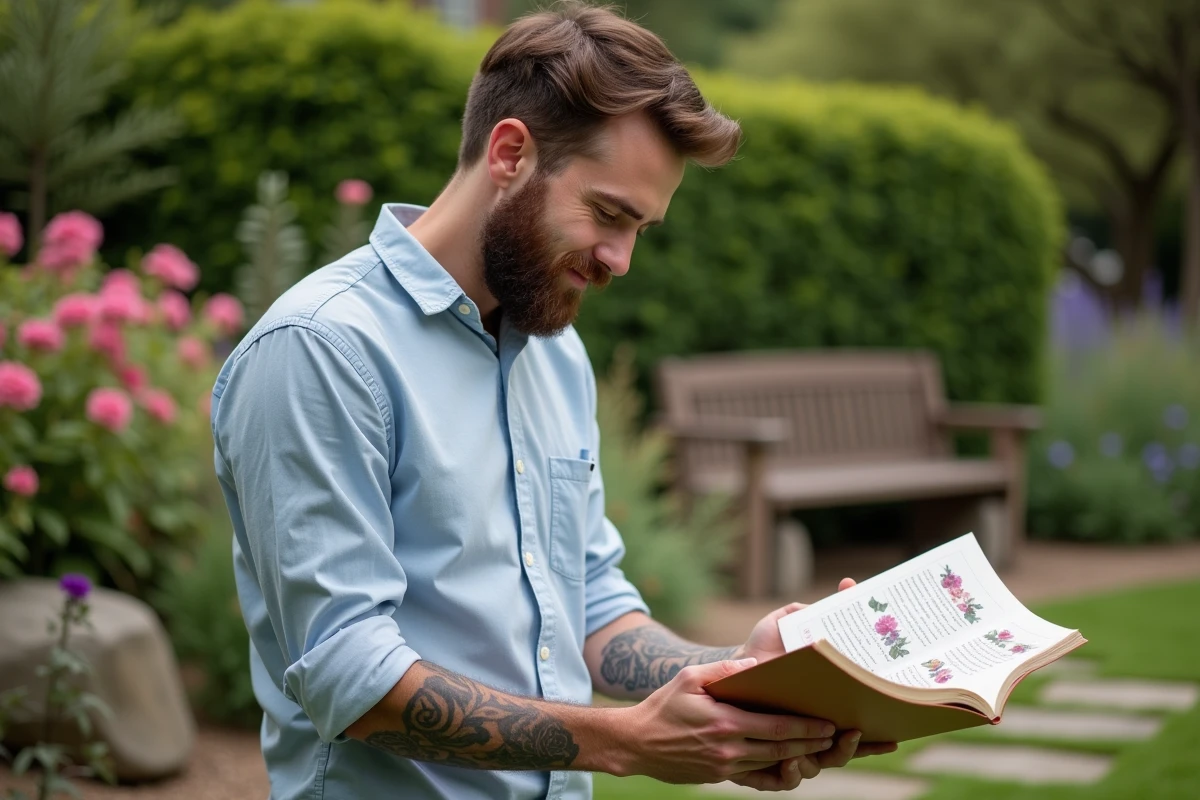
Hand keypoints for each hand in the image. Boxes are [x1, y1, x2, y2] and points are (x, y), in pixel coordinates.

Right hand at [615, 657, 836, 789]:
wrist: (636, 744)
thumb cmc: (663, 706)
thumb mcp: (689, 679)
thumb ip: (723, 672)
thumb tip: (754, 665)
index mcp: (725, 724)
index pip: (777, 729)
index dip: (806, 728)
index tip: (829, 723)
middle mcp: (729, 749)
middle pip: (782, 750)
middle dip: (813, 745)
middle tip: (838, 738)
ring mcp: (725, 767)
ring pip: (772, 765)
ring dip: (800, 758)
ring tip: (821, 748)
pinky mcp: (719, 776)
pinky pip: (755, 776)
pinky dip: (776, 770)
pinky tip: (790, 763)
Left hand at [733, 577, 898, 785]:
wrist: (728, 671)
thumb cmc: (764, 648)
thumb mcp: (788, 622)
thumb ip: (818, 608)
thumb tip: (845, 588)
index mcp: (828, 706)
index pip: (861, 726)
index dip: (879, 734)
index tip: (898, 730)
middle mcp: (816, 732)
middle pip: (847, 749)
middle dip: (860, 745)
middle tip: (860, 728)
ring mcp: (794, 747)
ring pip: (820, 764)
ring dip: (832, 755)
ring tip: (836, 739)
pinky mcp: (768, 759)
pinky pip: (783, 778)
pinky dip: (792, 773)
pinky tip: (792, 759)